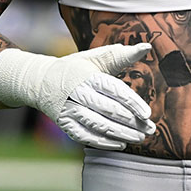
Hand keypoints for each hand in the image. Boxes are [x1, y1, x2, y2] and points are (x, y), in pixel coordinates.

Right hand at [0, 42, 156, 149]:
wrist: (41, 81)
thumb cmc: (75, 69)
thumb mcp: (95, 58)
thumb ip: (121, 55)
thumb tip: (147, 47)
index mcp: (88, 76)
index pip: (113, 90)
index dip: (131, 102)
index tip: (147, 113)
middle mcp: (78, 93)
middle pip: (108, 110)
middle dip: (131, 122)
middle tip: (150, 129)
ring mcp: (69, 111)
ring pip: (98, 125)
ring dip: (121, 134)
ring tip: (140, 138)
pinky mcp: (64, 124)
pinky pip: (85, 137)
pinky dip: (104, 142)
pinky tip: (121, 144)